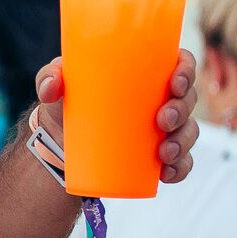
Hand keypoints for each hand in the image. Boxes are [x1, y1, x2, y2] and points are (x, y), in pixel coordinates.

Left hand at [34, 48, 200, 183]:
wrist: (60, 142)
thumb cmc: (67, 103)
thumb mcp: (56, 86)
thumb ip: (49, 78)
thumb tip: (51, 87)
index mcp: (147, 73)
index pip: (180, 63)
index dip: (186, 70)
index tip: (174, 82)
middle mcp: (162, 98)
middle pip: (187, 99)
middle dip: (182, 110)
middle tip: (162, 121)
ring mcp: (164, 129)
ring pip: (187, 131)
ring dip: (182, 142)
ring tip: (164, 153)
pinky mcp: (158, 155)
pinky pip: (180, 162)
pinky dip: (179, 168)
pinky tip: (167, 174)